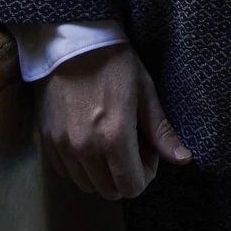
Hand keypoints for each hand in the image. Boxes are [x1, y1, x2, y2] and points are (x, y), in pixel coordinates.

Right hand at [34, 41, 191, 199]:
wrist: (71, 40)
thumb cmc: (114, 62)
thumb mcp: (144, 91)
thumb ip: (161, 131)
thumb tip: (184, 160)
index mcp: (114, 138)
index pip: (132, 187)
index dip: (146, 173)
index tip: (147, 148)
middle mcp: (85, 150)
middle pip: (109, 190)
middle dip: (125, 175)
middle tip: (130, 145)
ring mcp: (62, 146)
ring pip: (86, 184)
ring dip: (102, 173)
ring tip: (108, 143)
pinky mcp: (47, 140)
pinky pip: (66, 171)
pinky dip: (80, 166)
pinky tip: (88, 140)